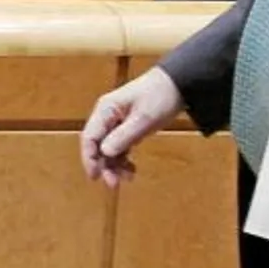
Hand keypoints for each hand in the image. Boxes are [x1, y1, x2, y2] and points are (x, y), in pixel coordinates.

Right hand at [79, 66, 183, 187]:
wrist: (179, 84)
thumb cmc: (160, 96)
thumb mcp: (144, 119)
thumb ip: (123, 136)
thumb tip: (104, 152)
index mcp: (106, 109)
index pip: (90, 136)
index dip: (89, 157)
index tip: (95, 176)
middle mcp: (108, 115)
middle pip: (97, 144)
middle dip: (103, 165)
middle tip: (114, 183)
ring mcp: (117, 121)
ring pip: (109, 148)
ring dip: (114, 164)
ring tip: (128, 177)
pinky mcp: (128, 127)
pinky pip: (120, 147)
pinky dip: (124, 159)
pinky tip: (131, 169)